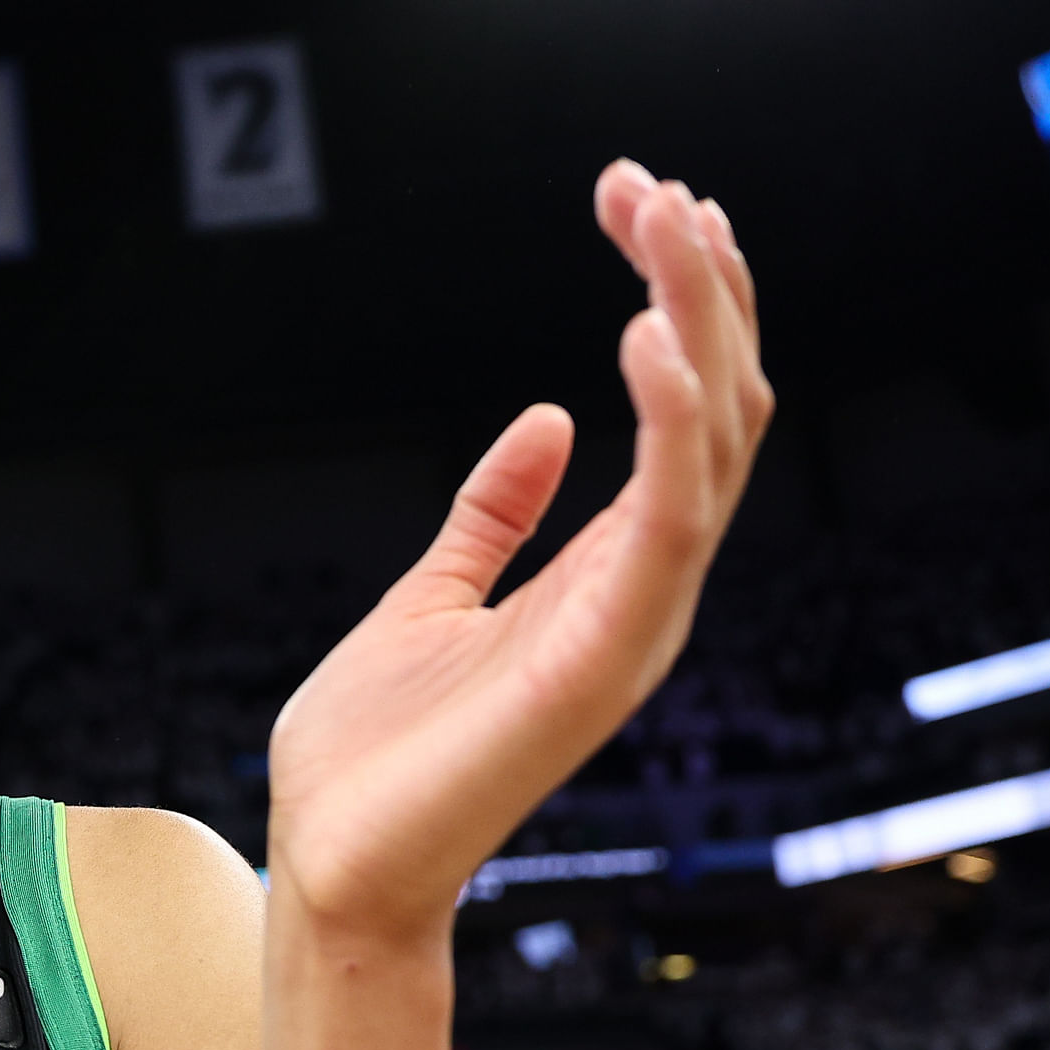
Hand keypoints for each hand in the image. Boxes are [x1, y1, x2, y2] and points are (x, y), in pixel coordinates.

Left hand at [265, 162, 771, 943]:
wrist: (331, 866)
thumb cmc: (374, 756)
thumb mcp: (429, 597)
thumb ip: (492, 515)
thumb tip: (542, 422)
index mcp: (608, 578)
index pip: (686, 419)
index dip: (684, 308)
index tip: (648, 206)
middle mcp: (642, 596)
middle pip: (718, 413)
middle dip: (701, 289)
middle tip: (658, 184)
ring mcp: (632, 630)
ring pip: (712, 449)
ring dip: (700, 324)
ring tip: (669, 220)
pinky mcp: (598, 661)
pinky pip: (665, 526)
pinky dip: (668, 427)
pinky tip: (643, 338)